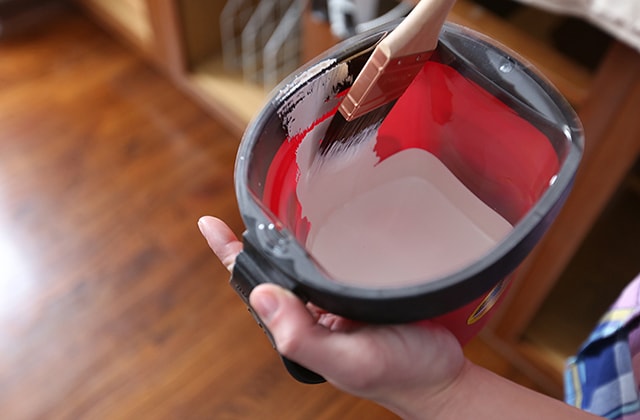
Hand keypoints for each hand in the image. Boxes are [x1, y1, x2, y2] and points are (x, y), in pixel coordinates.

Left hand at [198, 216, 465, 416]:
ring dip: (287, 238)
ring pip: (303, 263)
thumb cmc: (401, 374)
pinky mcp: (364, 288)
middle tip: (245, 201)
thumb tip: (262, 296)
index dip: (231, 255)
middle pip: (275, 271)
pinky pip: (334, 260)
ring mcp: (338, 299)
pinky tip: (326, 223)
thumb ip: (303, 337)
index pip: (256, 288)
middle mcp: (314, 311)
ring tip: (273, 205)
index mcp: (301, 328)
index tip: (209, 224)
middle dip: (255, 241)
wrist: (443, 375)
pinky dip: (324, 240)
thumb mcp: (350, 361)